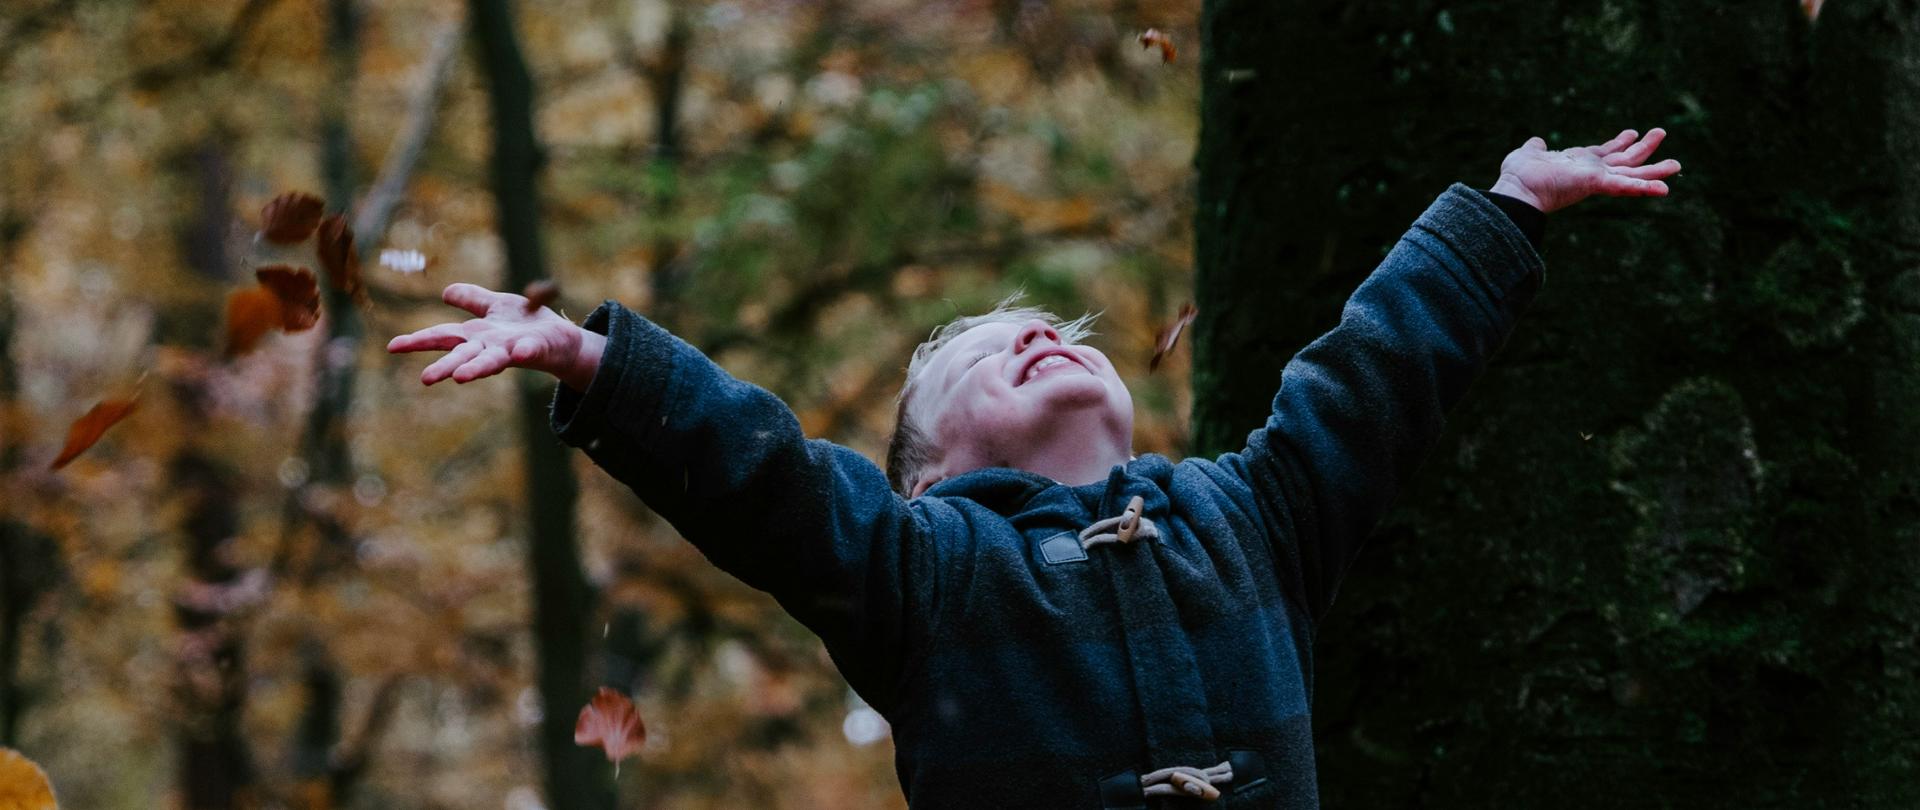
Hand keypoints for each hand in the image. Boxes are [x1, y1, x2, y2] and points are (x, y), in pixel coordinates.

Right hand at [387, 283, 605, 390]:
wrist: (562, 339)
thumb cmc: (526, 324)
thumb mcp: (497, 306)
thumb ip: (473, 300)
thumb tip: (446, 292)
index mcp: (477, 335)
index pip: (443, 337)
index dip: (418, 341)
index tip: (392, 347)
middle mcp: (489, 347)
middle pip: (463, 356)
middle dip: (444, 366)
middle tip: (425, 379)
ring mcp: (512, 351)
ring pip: (491, 361)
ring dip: (476, 369)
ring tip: (460, 377)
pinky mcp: (536, 349)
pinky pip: (530, 351)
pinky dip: (524, 351)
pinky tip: (520, 352)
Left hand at [1489, 128, 1681, 213]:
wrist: (1516, 191)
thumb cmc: (1519, 175)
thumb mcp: (1528, 153)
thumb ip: (1535, 147)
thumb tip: (1536, 141)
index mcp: (1579, 163)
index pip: (1604, 152)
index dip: (1619, 143)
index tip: (1632, 133)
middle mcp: (1591, 172)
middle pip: (1624, 160)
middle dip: (1644, 148)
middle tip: (1661, 132)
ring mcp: (1597, 178)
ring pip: (1632, 173)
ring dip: (1654, 169)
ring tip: (1676, 164)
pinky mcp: (1597, 184)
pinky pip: (1626, 186)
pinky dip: (1646, 188)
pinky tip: (1665, 189)